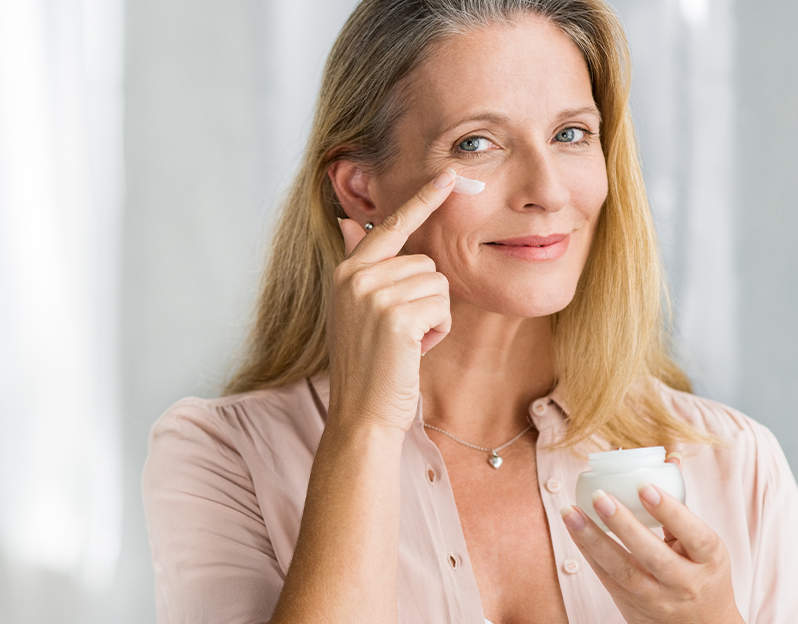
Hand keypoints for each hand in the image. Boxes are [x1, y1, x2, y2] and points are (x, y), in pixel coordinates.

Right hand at [328, 168, 455, 432]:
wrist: (361, 413)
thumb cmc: (368, 364)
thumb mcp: (356, 308)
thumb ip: (359, 263)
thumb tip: (348, 221)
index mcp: (347, 271)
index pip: (390, 225)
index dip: (422, 200)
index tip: (449, 175)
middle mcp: (356, 276)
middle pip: (426, 261)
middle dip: (427, 298)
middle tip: (402, 333)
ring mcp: (373, 295)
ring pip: (438, 283)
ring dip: (434, 316)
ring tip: (406, 343)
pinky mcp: (395, 316)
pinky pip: (442, 305)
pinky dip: (438, 330)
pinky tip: (414, 350)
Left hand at [561, 454, 743, 623]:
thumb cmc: (701, 573)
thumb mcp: (703, 544)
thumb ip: (680, 504)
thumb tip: (669, 456)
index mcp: (710, 560)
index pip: (694, 535)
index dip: (670, 511)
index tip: (644, 485)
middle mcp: (686, 582)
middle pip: (652, 555)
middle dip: (623, 525)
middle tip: (599, 496)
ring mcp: (658, 598)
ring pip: (623, 570)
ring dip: (592, 538)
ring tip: (570, 511)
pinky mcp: (632, 606)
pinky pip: (606, 578)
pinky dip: (588, 552)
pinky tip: (574, 528)